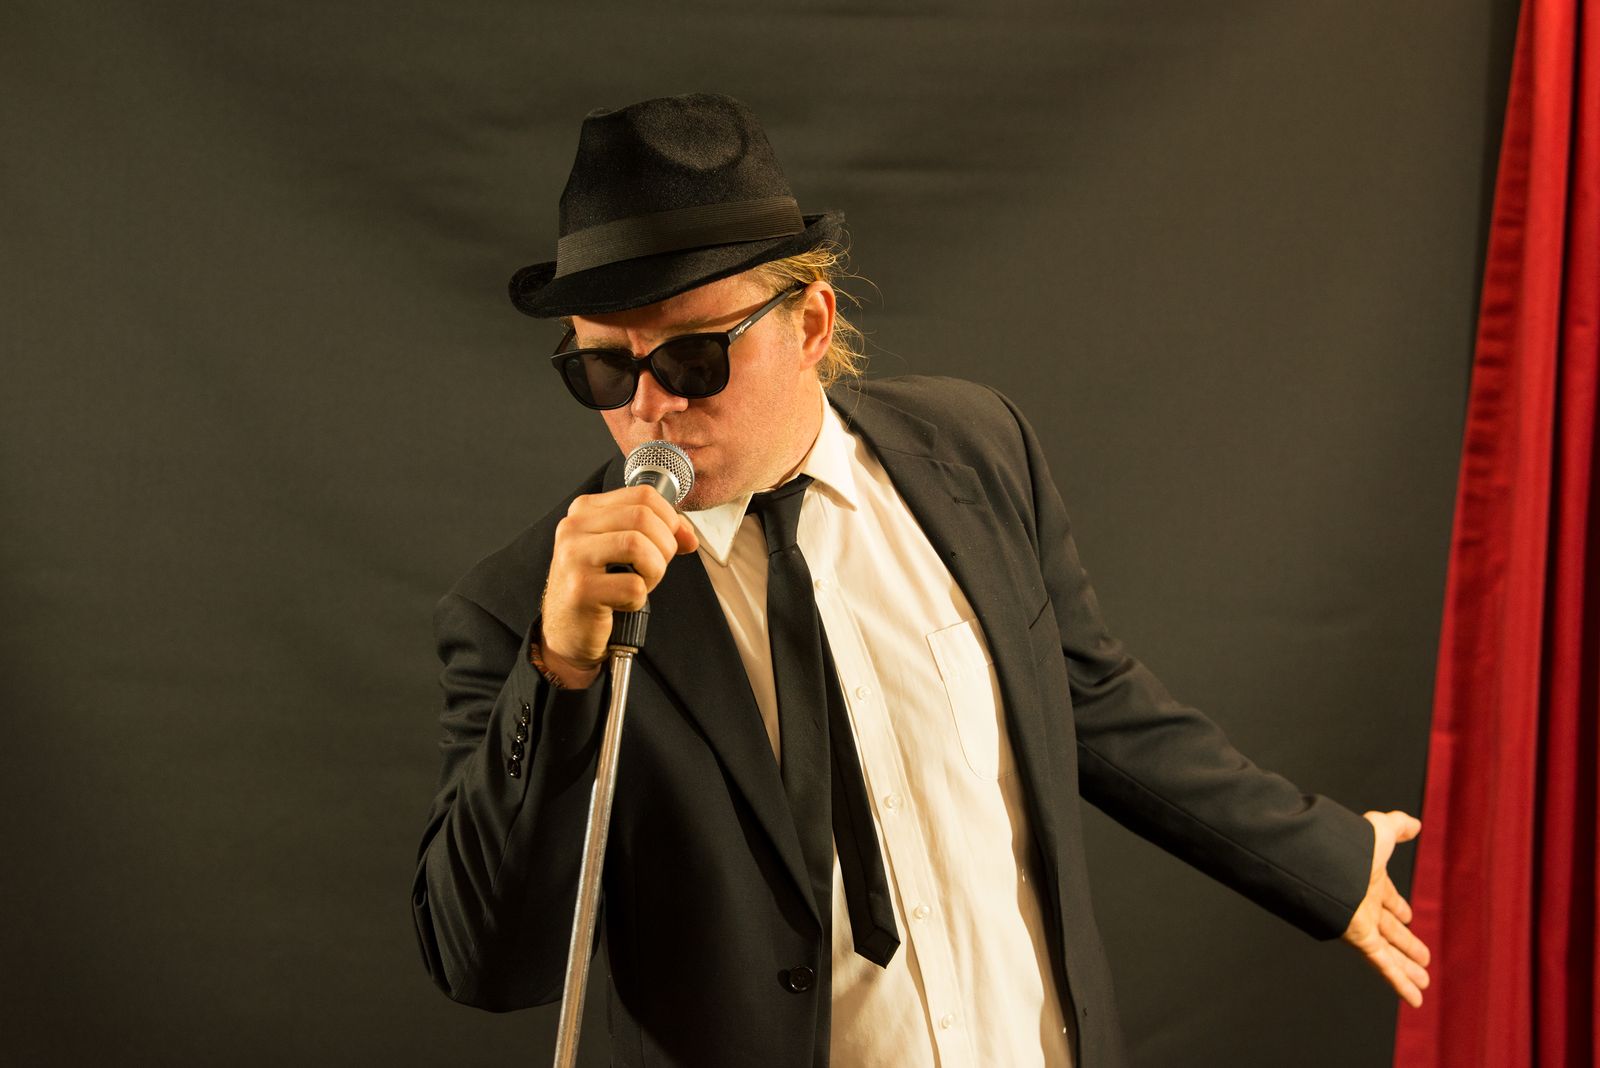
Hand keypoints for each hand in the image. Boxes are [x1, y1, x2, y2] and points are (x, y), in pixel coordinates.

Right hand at [539, 485, 698, 687]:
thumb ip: (656, 534)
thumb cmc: (597, 589)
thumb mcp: (622, 551)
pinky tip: (623, 603)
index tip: (671, 541)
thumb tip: (688, 536)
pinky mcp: (580, 589)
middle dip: (664, 546)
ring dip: (654, 570)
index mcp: (585, 511)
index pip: (643, 495)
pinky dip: (640, 598)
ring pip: (638, 546)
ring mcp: (574, 557)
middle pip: (643, 517)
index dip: (669, 519)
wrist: (567, 631)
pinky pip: (634, 586)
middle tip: (654, 567)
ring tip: (641, 583)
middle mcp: (574, 528)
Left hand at [1343, 810, 1430, 1006]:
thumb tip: (1416, 824)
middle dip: (1406, 943)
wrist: (1324, 861)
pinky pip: (1383, 965)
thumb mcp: (1380, 831)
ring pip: (1390, 952)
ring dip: (1408, 968)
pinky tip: (1415, 998)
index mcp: (1367, 880)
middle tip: (1422, 957)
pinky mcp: (1359, 939)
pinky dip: (1400, 983)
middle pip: (1389, 929)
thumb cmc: (1350, 845)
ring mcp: (1361, 923)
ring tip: (1425, 981)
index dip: (1397, 907)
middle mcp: (1363, 903)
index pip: (1386, 898)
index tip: (1408, 917)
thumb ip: (1398, 826)